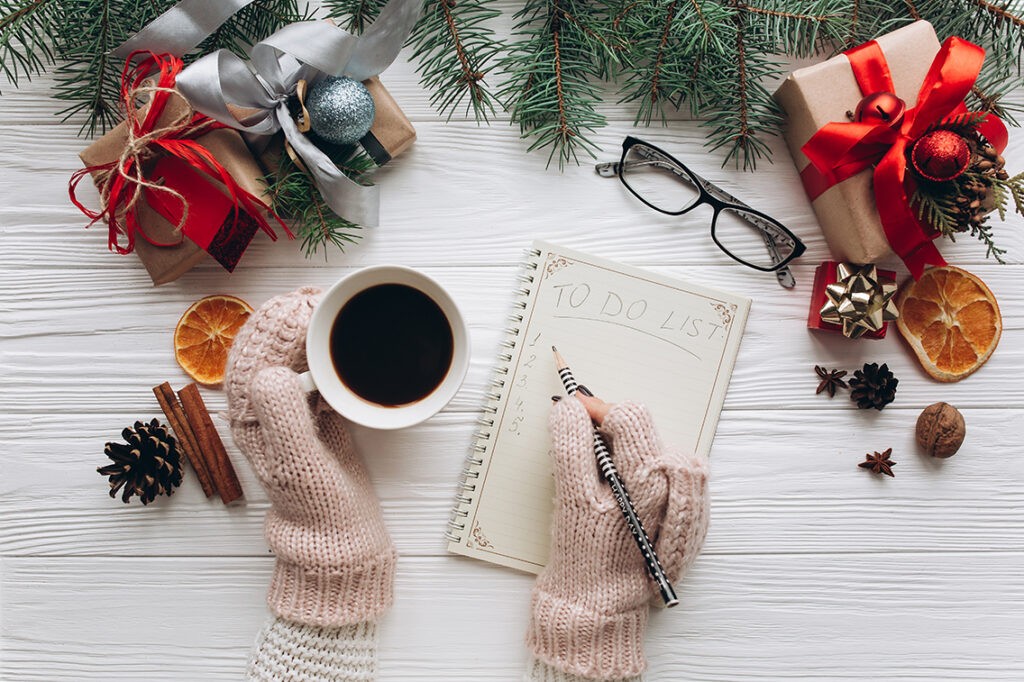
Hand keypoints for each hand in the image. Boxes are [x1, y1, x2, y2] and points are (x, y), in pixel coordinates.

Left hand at [225, 287, 396, 626]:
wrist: (337, 534)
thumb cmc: (316, 503)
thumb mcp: (298, 461)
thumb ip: (284, 417)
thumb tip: (274, 372)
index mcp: (251, 414)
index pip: (257, 352)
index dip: (278, 323)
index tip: (308, 305)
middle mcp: (264, 407)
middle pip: (269, 346)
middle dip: (290, 315)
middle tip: (319, 295)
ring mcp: (288, 409)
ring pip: (289, 355)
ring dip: (305, 327)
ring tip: (326, 304)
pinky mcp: (313, 413)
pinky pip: (312, 371)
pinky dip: (322, 349)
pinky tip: (336, 337)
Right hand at [526, 395, 709, 679]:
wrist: (599, 608)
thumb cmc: (584, 556)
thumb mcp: (571, 501)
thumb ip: (571, 450)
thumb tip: (569, 410)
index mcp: (649, 482)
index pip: (629, 419)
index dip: (597, 408)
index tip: (573, 410)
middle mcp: (677, 490)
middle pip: (646, 430)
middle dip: (612, 428)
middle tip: (585, 440)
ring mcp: (688, 503)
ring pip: (661, 448)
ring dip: (633, 451)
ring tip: (608, 475)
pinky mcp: (689, 516)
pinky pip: (674, 476)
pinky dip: (650, 473)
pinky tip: (629, 493)